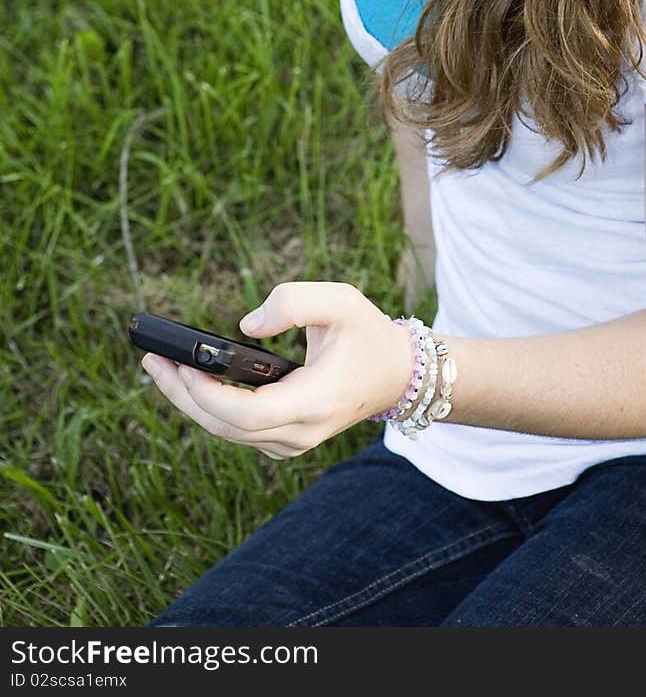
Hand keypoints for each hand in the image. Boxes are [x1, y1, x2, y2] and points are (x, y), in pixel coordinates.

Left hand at [140, 281, 413, 458]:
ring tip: (159, 366)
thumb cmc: (367, 333)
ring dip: (190, 402)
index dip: (208, 393)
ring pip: (226, 433)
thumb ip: (293, 301)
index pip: (247, 414)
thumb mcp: (340, 300)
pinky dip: (209, 408)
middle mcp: (300, 433)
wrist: (396, 374)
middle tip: (151, 361)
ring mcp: (291, 443)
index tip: (182, 364)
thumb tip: (246, 324)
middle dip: (182, 395)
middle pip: (225, 428)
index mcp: (314, 402)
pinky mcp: (285, 441)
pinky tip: (188, 382)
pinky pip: (237, 431)